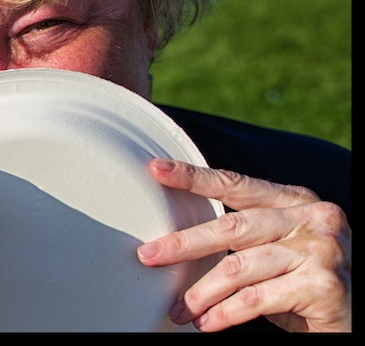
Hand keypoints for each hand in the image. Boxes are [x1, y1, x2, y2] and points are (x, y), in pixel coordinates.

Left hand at [138, 159, 350, 331]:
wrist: (358, 317)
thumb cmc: (307, 283)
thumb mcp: (278, 250)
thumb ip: (245, 237)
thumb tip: (176, 243)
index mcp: (297, 201)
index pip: (238, 184)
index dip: (194, 177)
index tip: (156, 169)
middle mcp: (313, 218)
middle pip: (232, 227)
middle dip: (184, 243)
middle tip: (148, 256)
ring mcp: (322, 250)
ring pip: (239, 268)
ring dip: (202, 293)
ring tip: (180, 310)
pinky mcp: (323, 285)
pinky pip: (257, 299)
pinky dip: (225, 313)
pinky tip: (208, 323)